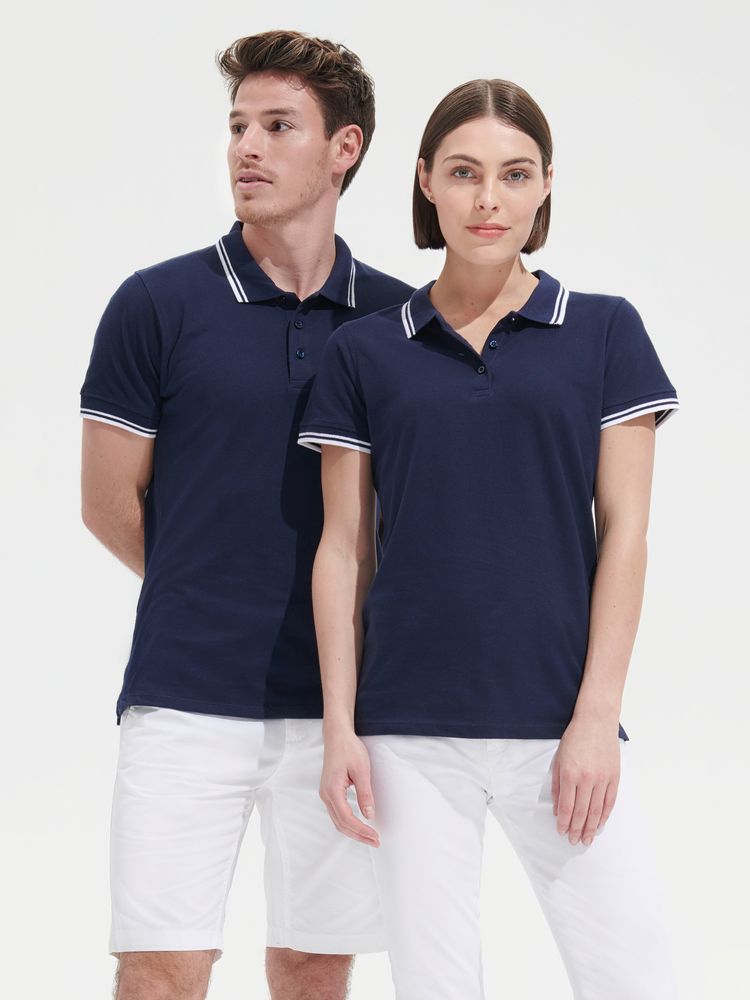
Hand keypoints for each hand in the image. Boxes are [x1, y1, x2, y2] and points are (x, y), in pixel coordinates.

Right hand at [319, 727, 379, 846]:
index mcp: (332, 789)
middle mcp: (326, 794)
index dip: (361, 830)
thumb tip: (369, 815)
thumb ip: (365, 793)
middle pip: (340, 824)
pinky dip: (348, 823)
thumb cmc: (348, 749)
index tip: (375, 836)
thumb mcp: (361, 770)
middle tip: (375, 842)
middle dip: (358, 835)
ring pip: (337, 821)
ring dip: (353, 831)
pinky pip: (337, 813)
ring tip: (369, 836)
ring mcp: (326, 794)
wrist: (337, 736)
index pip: (347, 818)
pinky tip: (359, 824)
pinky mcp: (329, 792)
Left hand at [551, 716, 620, 845]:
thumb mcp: (559, 760)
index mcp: (570, 774)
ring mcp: (603, 779)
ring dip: (591, 828)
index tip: (562, 832)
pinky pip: (610, 801)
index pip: (567, 806)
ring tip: (587, 840)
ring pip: (597, 811)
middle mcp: (587, 779)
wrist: (596, 722)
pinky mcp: (615, 777)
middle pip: (582, 812)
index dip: (564, 822)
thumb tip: (558, 809)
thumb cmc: (574, 739)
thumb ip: (557, 786)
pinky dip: (605, 815)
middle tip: (574, 842)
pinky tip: (600, 824)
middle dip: (577, 830)